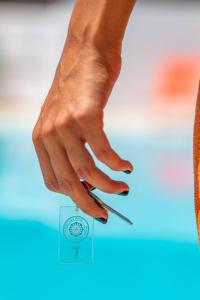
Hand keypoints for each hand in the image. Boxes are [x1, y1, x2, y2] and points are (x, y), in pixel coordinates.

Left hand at [32, 43, 132, 219]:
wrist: (86, 53)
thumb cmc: (78, 89)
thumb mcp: (63, 119)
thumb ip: (67, 146)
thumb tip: (86, 176)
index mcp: (40, 139)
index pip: (53, 181)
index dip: (72, 196)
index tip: (91, 202)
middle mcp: (48, 135)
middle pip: (68, 182)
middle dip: (88, 203)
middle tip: (105, 214)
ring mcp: (65, 125)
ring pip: (87, 170)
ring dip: (108, 186)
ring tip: (123, 188)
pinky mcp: (85, 115)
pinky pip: (103, 150)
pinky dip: (116, 164)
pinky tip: (126, 167)